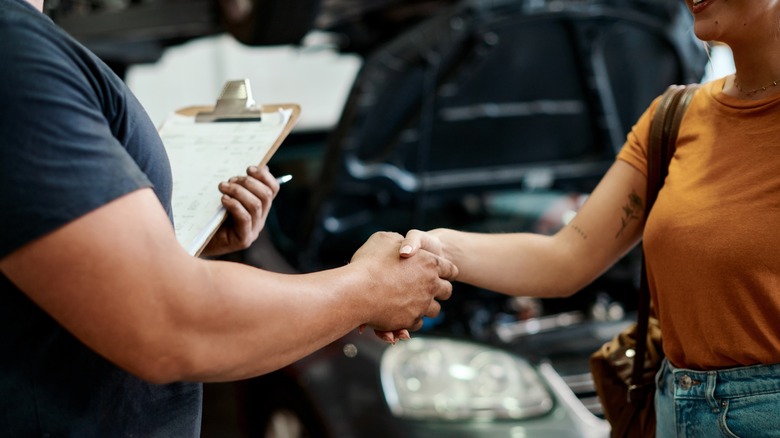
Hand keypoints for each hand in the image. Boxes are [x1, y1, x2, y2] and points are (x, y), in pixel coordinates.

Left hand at [200, 165, 279, 256]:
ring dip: (238, 191)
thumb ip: (239, 184)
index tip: (249, 168)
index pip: (272, 189)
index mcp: (259, 207)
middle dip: (248, 183)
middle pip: (265, 195)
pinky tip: (223, 199)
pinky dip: (235, 205)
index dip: (264, 176)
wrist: (195, 240)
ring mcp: (253, 231)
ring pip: (255, 205)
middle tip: (230, 180)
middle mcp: (259, 219)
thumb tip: (258, 166)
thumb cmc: (209, 215)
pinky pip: (245, 218)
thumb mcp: (226, 195)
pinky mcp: (243, 240)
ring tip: (222, 186)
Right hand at [370, 229, 447, 343]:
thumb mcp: (384, 239)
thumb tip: (403, 246)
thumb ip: (399, 242)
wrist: (356, 291)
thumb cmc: (368, 263)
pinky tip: (399, 313)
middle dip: (438, 290)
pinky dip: (411, 320)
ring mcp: (422, 305)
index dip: (445, 270)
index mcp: (430, 263)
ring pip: (434, 310)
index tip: (440, 273)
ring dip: (426, 307)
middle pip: (447, 291)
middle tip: (426, 288)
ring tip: (411, 303)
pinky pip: (417, 324)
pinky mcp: (410, 321)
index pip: (450, 269)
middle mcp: (430, 285)